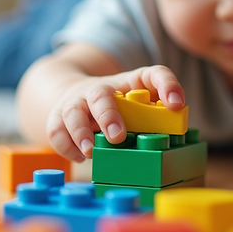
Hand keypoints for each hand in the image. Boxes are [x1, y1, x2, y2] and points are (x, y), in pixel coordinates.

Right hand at [46, 65, 184, 162]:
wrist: (71, 93)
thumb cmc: (115, 104)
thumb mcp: (138, 104)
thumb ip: (156, 116)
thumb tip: (173, 133)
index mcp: (128, 83)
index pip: (152, 74)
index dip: (167, 86)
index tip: (177, 104)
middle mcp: (99, 89)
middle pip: (100, 94)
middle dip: (108, 115)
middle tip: (117, 136)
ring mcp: (75, 102)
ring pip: (72, 112)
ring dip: (80, 132)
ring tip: (90, 152)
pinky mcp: (57, 117)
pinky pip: (55, 130)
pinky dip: (65, 146)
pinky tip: (80, 157)